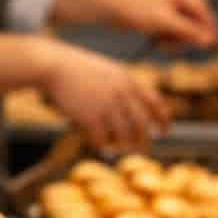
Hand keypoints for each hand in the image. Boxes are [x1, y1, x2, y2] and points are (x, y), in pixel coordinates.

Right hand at [39, 41, 170, 150]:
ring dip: (125, 146)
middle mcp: (122, 94)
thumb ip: (122, 85)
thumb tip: (134, 105)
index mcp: (129, 80)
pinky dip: (102, 145)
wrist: (53, 65)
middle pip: (142, 124)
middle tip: (143, 148)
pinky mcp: (90, 117)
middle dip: (145, 139)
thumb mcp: (107, 70)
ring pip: (125, 135)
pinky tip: (101, 148)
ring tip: (123, 151)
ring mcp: (107, 106)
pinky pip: (102, 138)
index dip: (163, 120)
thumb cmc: (76, 67)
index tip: (164, 131)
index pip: (155, 104)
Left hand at [112, 0, 217, 49]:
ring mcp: (160, 2)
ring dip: (174, 37)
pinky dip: (163, 34)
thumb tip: (209, 40)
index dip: (207, 28)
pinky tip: (155, 41)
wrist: (101, 3)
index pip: (202, 10)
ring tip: (161, 45)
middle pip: (192, 19)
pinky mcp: (149, 11)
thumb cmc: (133, 9)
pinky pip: (165, 25)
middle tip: (173, 48)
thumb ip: (188, 31)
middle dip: (186, 35)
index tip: (208, 45)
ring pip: (178, 24)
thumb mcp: (164, 22)